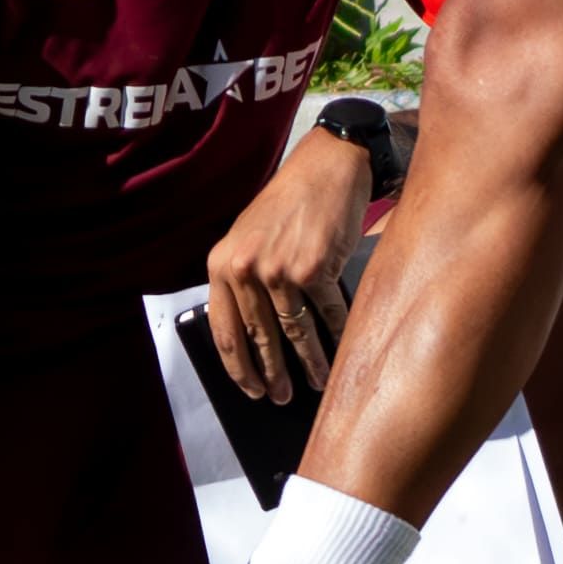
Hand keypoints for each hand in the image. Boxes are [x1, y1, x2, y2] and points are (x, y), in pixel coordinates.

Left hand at [202, 130, 374, 398]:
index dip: (238, 368)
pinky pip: (328, 313)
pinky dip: (336, 333)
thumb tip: (251, 339)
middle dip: (272, 375)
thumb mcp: (248, 236)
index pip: (224, 331)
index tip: (250, 390)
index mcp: (222, 264)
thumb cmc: (289, 202)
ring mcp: (280, 268)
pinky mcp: (316, 267)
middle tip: (281, 398)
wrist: (327, 165)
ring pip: (296, 332)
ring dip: (308, 363)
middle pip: (259, 339)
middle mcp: (246, 268)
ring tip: (315, 382)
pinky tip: (340, 347)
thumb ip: (241, 280)